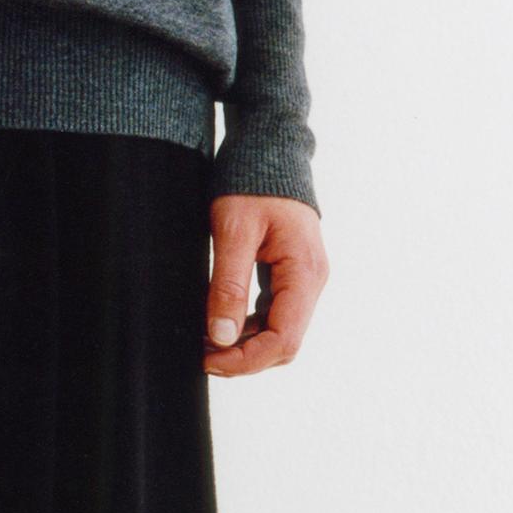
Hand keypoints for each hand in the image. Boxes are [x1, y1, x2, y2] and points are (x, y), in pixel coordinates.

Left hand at [205, 195, 328, 376]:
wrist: (267, 151)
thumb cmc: (252, 183)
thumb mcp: (233, 232)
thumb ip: (228, 285)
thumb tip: (221, 337)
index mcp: (304, 272)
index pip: (283, 340)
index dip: (245, 360)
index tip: (208, 361)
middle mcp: (310, 281)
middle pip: (283, 344)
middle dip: (243, 358)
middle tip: (201, 355)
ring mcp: (302, 280)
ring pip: (278, 334)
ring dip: (243, 346)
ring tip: (204, 342)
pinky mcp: (289, 277)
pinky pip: (271, 316)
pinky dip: (246, 328)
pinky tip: (218, 324)